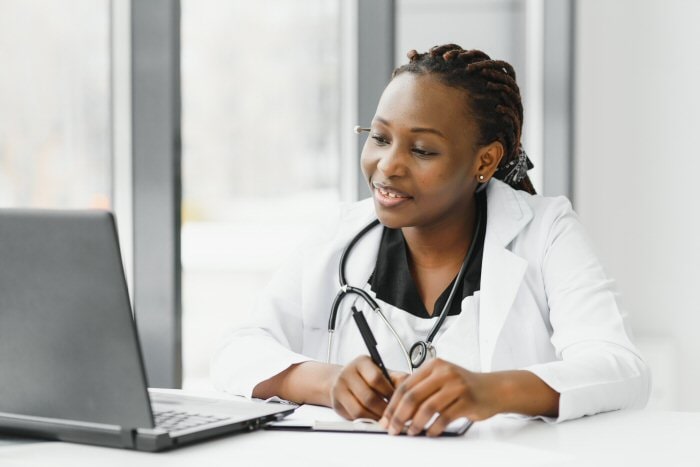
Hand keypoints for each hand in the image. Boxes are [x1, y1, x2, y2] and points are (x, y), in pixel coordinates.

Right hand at [330, 355, 408, 419]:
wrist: (343, 380)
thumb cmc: (367, 377)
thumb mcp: (382, 372)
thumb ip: (397, 378)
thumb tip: (412, 386)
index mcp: (362, 362)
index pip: (376, 378)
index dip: (389, 392)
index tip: (399, 401)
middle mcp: (347, 372)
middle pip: (368, 396)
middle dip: (384, 409)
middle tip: (395, 415)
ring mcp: (339, 387)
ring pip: (360, 409)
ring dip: (376, 417)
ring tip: (387, 419)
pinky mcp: (336, 402)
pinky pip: (353, 416)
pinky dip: (367, 420)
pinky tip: (375, 419)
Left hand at [379, 358, 500, 436]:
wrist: (493, 389)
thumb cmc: (463, 386)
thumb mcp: (440, 379)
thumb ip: (420, 387)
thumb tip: (393, 406)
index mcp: (433, 366)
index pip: (405, 385)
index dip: (392, 404)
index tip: (386, 418)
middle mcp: (444, 372)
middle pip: (413, 396)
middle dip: (399, 416)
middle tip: (394, 429)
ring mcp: (456, 385)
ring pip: (427, 407)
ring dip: (416, 424)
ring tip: (411, 432)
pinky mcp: (467, 400)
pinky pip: (444, 417)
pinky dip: (434, 428)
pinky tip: (430, 433)